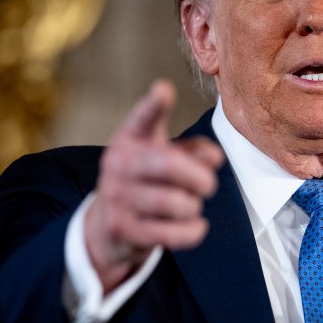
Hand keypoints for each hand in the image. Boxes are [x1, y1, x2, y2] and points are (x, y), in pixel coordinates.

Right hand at [83, 80, 223, 292]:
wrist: (108, 227)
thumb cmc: (146, 182)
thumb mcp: (165, 157)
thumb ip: (193, 150)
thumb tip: (214, 157)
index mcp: (130, 139)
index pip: (143, 118)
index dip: (154, 105)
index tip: (164, 89)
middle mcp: (118, 164)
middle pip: (169, 164)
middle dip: (200, 177)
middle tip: (209, 184)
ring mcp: (117, 197)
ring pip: (175, 202)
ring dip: (193, 206)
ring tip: (190, 205)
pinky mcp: (123, 229)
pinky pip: (172, 233)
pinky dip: (193, 231)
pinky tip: (196, 226)